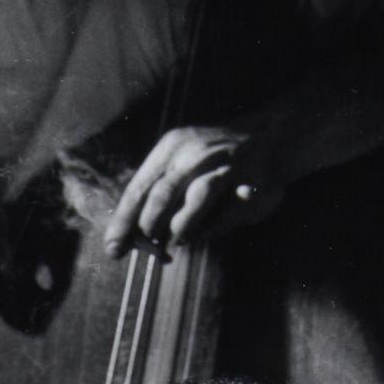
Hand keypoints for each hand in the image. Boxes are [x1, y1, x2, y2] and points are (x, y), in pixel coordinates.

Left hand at [102, 122, 289, 257]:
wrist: (271, 136)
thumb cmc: (213, 161)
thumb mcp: (180, 165)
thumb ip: (156, 198)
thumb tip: (128, 239)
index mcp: (172, 148)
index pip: (140, 187)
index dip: (124, 220)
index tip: (112, 248)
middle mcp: (196, 153)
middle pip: (163, 192)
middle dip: (149, 226)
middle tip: (147, 246)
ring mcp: (226, 166)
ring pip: (197, 199)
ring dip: (182, 227)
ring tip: (176, 241)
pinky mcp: (252, 183)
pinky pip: (228, 213)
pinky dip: (214, 228)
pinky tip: (206, 233)